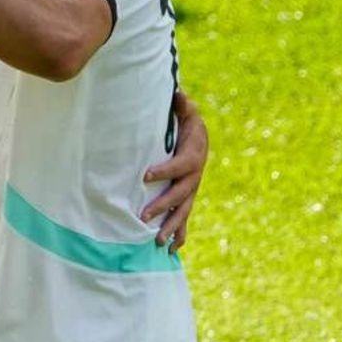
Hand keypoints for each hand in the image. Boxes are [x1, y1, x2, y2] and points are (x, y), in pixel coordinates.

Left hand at [141, 89, 208, 252]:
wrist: (198, 136)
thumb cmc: (186, 121)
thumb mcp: (185, 110)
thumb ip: (181, 104)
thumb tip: (177, 92)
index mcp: (194, 155)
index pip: (180, 165)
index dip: (165, 171)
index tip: (145, 176)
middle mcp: (195, 176)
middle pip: (180, 194)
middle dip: (162, 206)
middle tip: (142, 217)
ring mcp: (192, 190)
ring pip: (183, 212)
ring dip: (171, 227)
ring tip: (157, 242)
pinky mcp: (187, 198)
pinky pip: (185, 219)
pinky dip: (180, 235)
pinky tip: (172, 250)